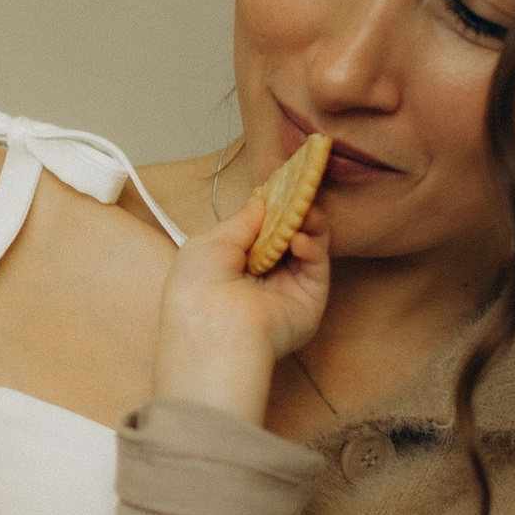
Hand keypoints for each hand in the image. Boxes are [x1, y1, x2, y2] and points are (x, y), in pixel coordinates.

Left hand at [150, 190, 331, 418]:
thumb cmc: (197, 292)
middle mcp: (260, 279)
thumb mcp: (209, 243)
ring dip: (307, 223)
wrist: (213, 333)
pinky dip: (313, 246)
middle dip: (293, 211)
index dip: (271, 207)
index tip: (283, 181)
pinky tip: (299, 238)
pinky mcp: (309, 303)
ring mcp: (286, 291)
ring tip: (304, 210)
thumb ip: (240, 221)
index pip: (259, 231)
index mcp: (231, 266)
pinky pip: (317, 268)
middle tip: (301, 189)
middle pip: (286, 236)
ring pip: (307, 247)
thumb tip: (262, 200)